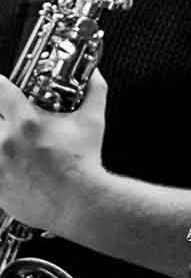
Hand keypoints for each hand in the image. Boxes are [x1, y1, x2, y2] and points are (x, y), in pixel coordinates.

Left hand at [0, 70, 108, 234]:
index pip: (1, 90)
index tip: (1, 83)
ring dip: (2, 140)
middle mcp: (7, 142)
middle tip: (12, 121)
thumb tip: (94, 75)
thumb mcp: (92, 122)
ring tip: (16, 146)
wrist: (78, 201)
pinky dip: (2, 163)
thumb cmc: (84, 163)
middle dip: (2, 116)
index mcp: (28, 123)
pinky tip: (17, 165)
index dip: (0, 83)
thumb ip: (94, 92)